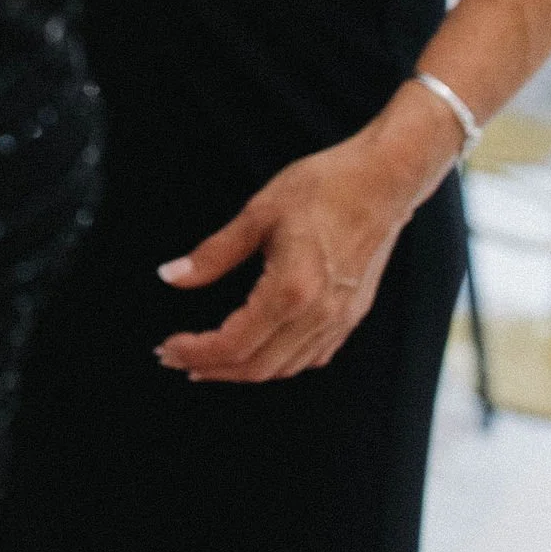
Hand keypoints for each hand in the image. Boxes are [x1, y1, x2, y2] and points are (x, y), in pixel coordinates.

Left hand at [154, 127, 420, 380]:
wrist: (383, 180)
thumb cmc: (322, 187)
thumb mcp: (257, 214)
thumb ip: (213, 254)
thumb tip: (170, 277)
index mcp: (291, 290)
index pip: (234, 343)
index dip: (196, 352)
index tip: (167, 349)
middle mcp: (318, 314)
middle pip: (258, 366)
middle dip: (213, 369)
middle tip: (176, 359)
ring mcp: (340, 319)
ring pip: (285, 367)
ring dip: (243, 370)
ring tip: (209, 360)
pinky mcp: (353, 314)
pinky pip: (312, 356)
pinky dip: (279, 363)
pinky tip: (259, 349)